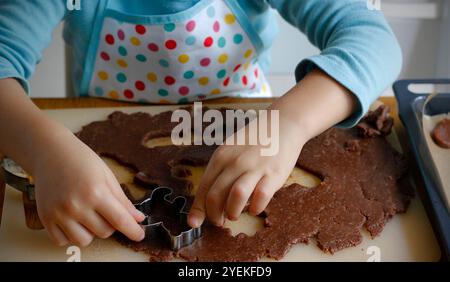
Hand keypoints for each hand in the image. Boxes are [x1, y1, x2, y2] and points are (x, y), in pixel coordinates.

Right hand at [33, 132, 144, 246]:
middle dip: (111, 224)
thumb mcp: (107, 176)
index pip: (120, 220)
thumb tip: (138, 218)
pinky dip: (71, 235)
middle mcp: (76, 205)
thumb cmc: (81, 161)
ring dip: (91, 232)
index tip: (139, 235)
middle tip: (105, 209)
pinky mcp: (45, 218)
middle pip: (104, 232)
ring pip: (84, 241)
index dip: (133, 231)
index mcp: (96, 192)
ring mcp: (59, 213)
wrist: (51, 152)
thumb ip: (122, 200)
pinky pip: (62, 241)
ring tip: (88, 215)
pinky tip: (74, 221)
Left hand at [188, 114, 305, 226]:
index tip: (195, 222)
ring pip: (236, 196)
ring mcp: (255, 167)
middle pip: (216, 195)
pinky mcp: (274, 174)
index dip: (198, 209)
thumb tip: (206, 201)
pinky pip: (261, 197)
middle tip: (219, 221)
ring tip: (234, 215)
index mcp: (221, 157)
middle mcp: (235, 162)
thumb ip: (219, 174)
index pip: (204, 188)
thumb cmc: (253, 144)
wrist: (281, 125)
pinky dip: (255, 208)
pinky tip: (254, 208)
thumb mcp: (230, 152)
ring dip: (232, 212)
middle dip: (214, 215)